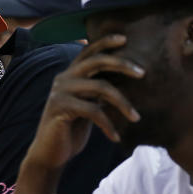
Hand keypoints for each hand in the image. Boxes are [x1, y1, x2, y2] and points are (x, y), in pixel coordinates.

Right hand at [26, 34, 142, 170]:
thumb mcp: (88, 106)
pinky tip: (115, 137)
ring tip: (136, 117)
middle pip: (96, 61)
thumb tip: (123, 79)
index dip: (105, 42)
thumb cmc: (72, 130)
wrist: (50, 154)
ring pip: (100, 87)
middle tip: (142, 73)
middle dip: (122, 64)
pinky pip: (93, 111)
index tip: (125, 39)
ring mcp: (60, 92)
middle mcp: (63, 78)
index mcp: (70, 75)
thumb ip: (98, 91)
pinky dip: (108, 125)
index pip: (88, 51)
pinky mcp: (60, 108)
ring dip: (123, 103)